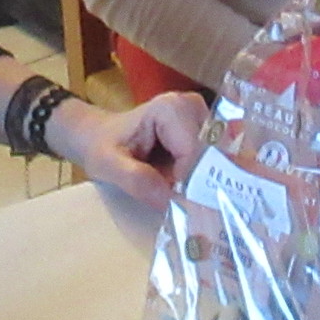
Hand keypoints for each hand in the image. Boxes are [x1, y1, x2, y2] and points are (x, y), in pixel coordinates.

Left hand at [48, 89, 207, 208]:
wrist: (100, 136)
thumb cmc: (102, 147)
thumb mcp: (108, 166)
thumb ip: (137, 180)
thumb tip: (170, 202)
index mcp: (171, 109)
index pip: (195, 154)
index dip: (191, 185)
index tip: (181, 209)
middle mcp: (193, 107)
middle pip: (213, 156)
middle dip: (203, 186)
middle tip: (191, 212)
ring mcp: (202, 118)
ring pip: (219, 161)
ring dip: (206, 185)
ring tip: (189, 203)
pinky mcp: (205, 131)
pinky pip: (216, 161)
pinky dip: (207, 180)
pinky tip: (193, 194)